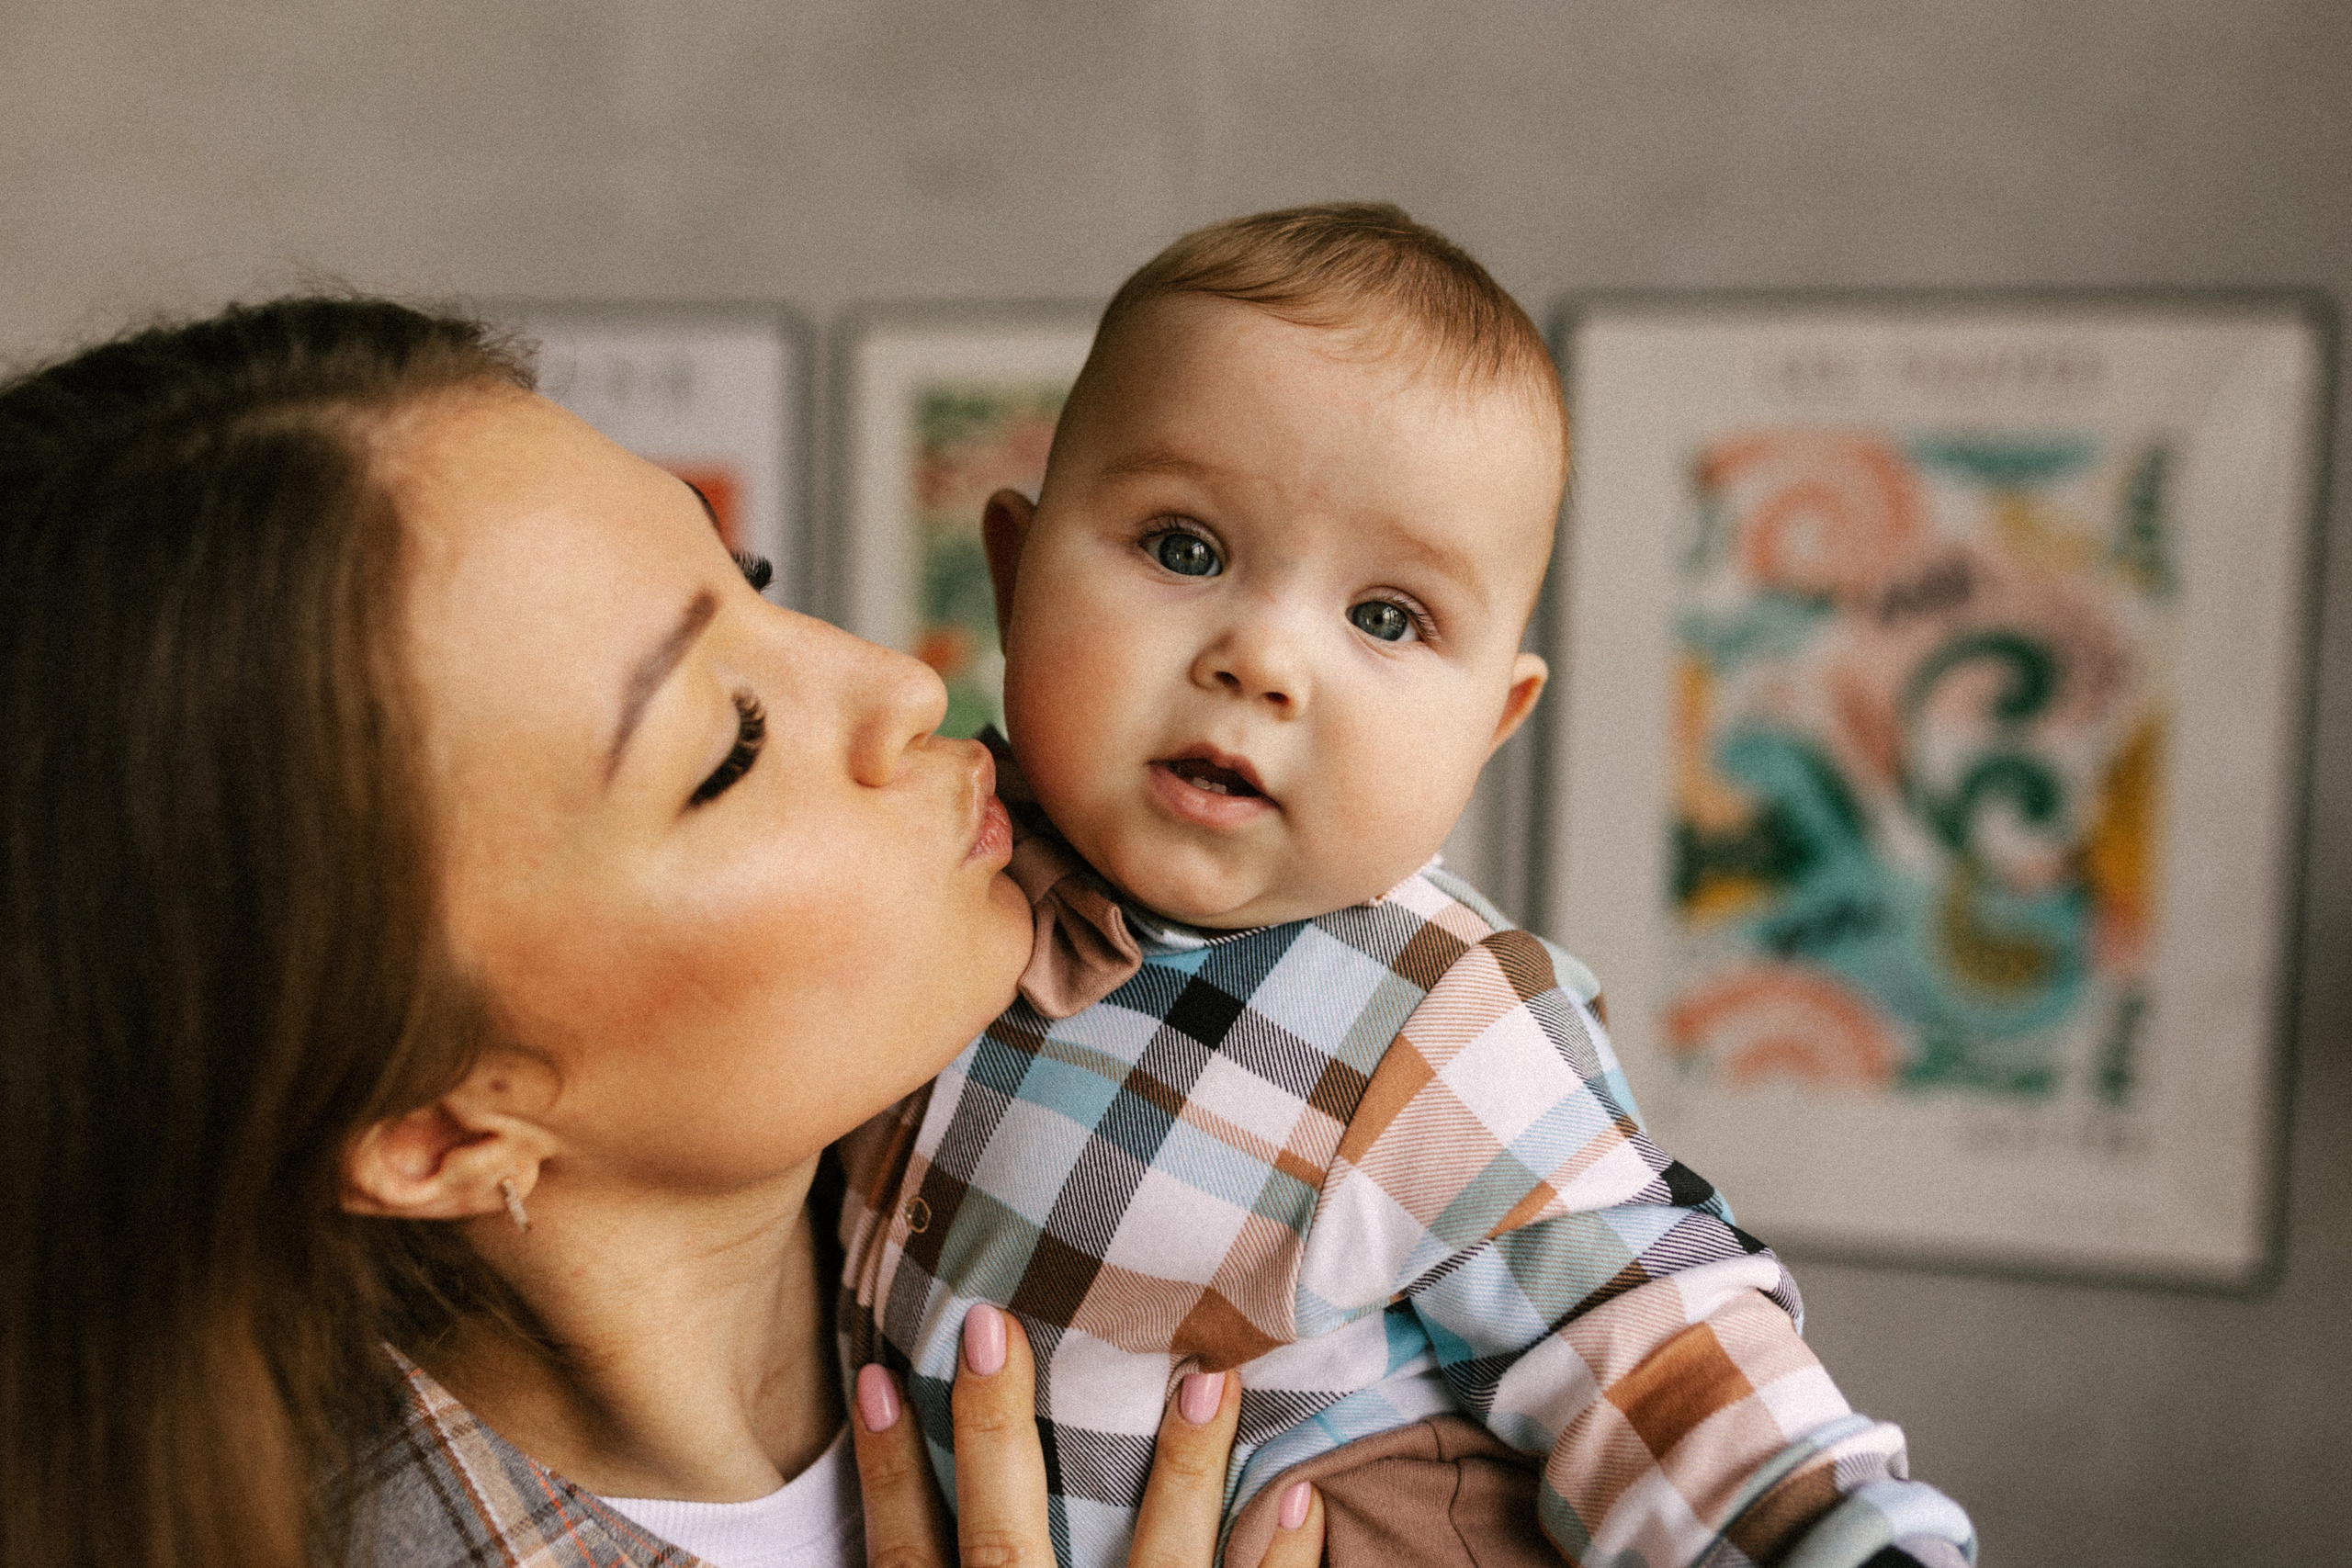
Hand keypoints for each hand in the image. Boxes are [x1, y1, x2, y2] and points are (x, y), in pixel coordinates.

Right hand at [850, 1303, 1324, 1566]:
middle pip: (1002, 1543)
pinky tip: (1301, 1493)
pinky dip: (1277, 1563)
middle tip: (993, 1324)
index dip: (886, 1472)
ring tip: (1208, 1384)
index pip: (906, 1559)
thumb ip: (949, 1563)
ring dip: (1179, 1478)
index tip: (878, 1374)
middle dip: (994, 1435)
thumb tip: (911, 1440)